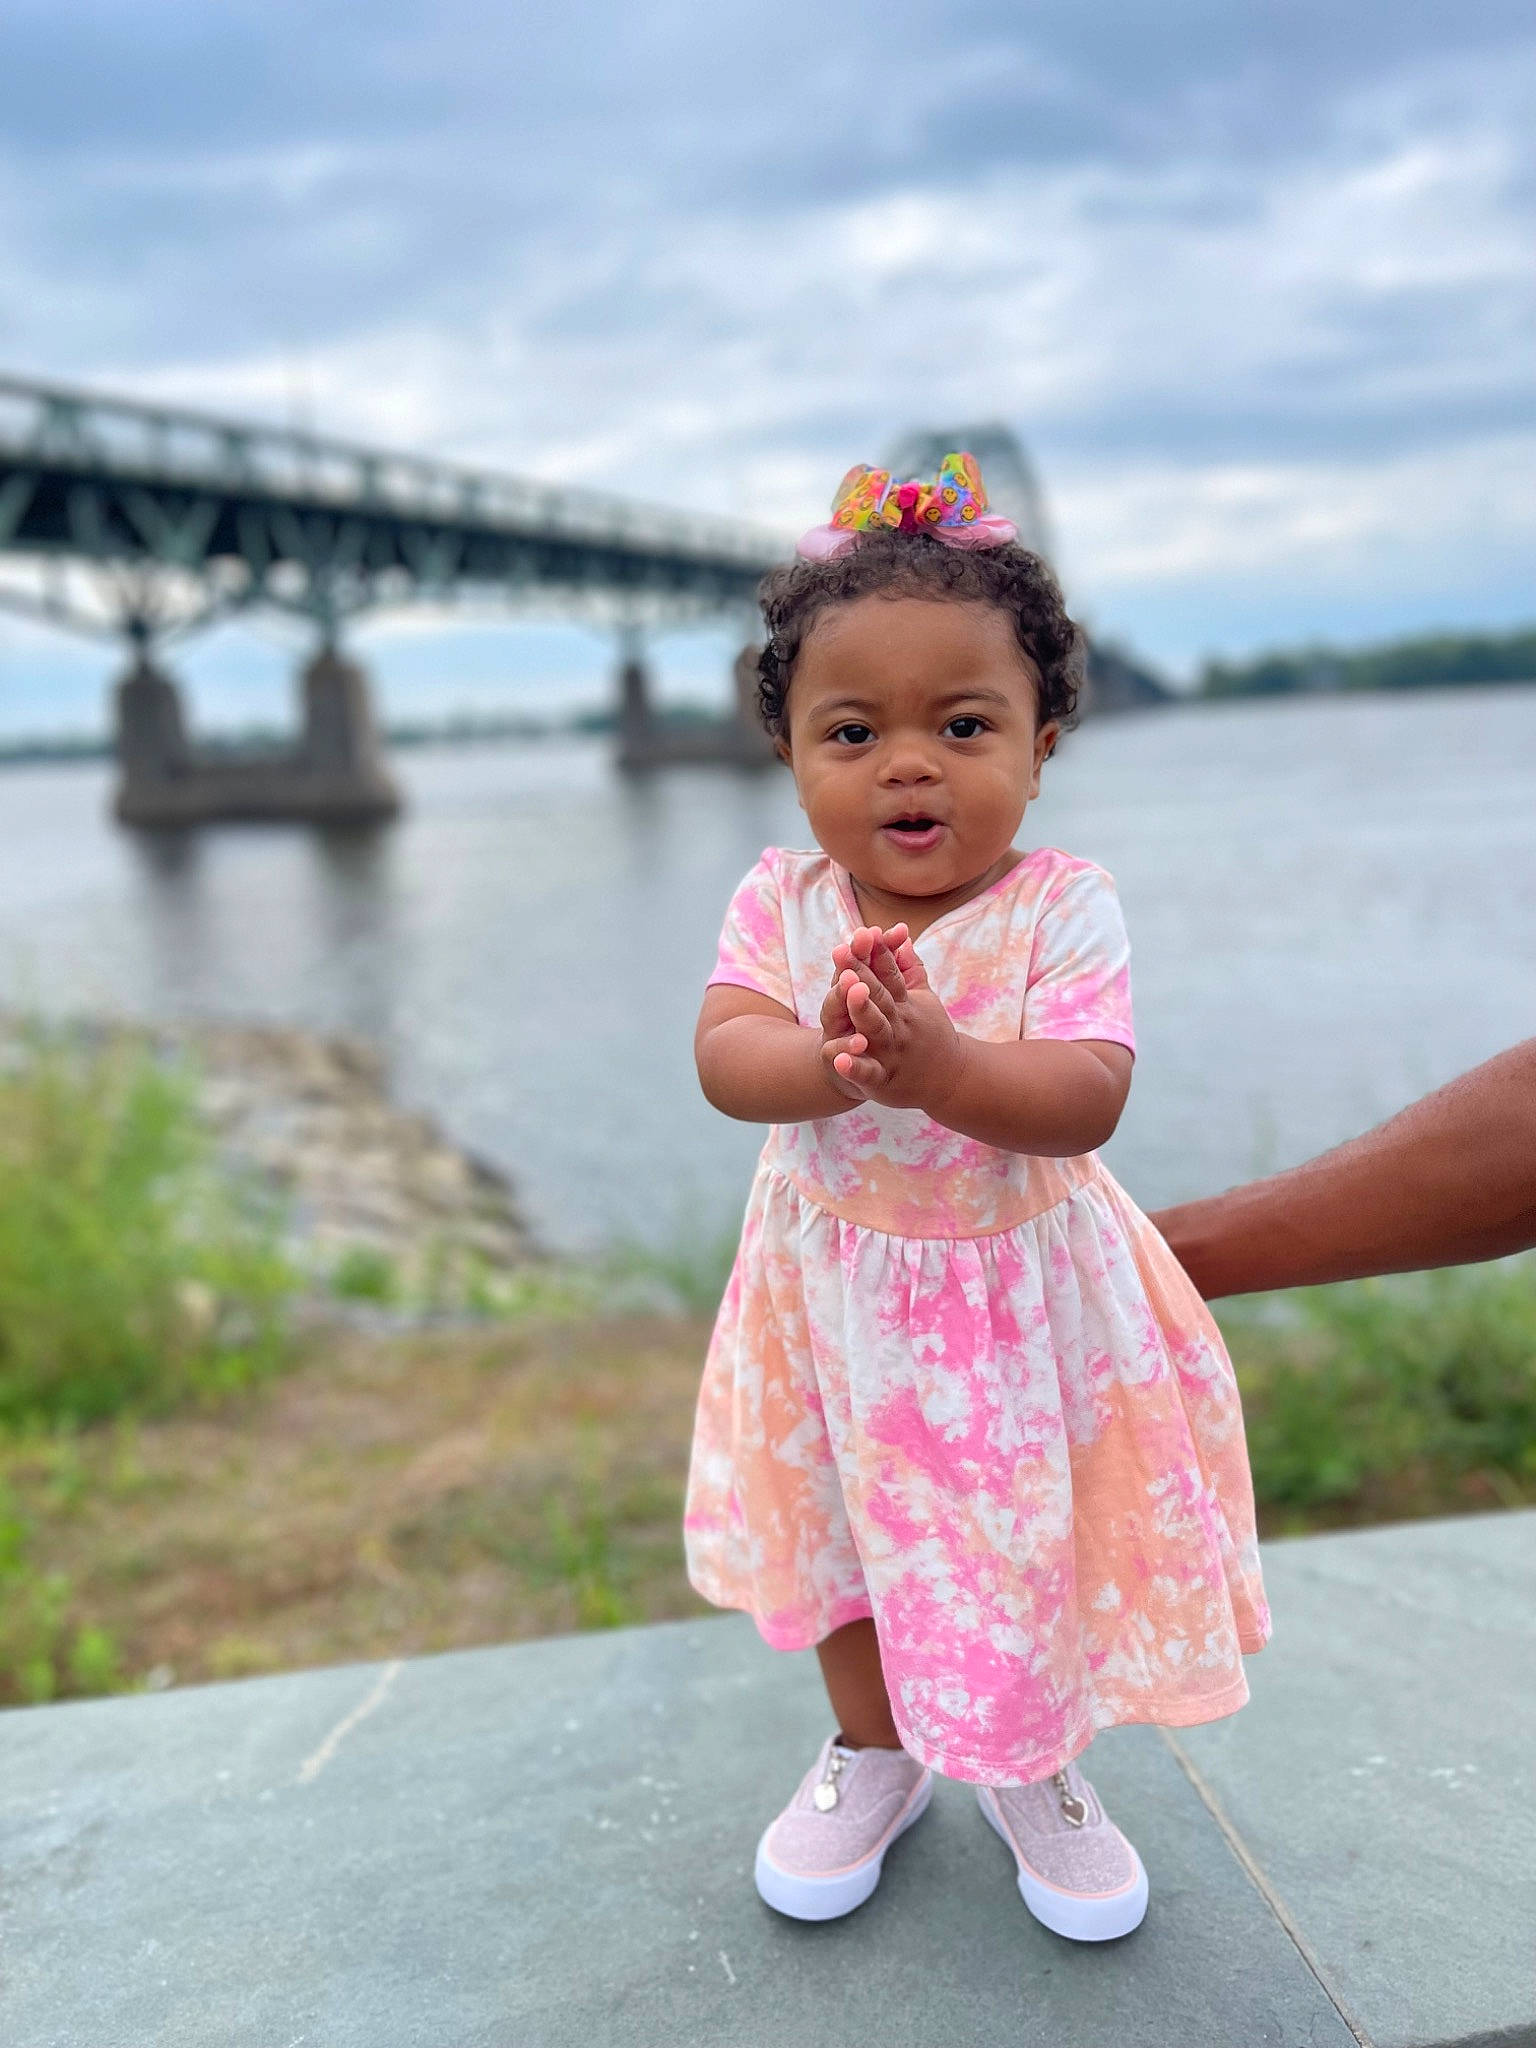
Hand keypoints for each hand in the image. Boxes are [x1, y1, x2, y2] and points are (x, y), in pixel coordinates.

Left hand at [819, 925, 964, 1109]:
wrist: (951, 1079)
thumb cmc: (930, 1033)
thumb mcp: (924, 998)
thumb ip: (909, 968)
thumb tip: (900, 935)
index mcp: (904, 1003)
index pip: (888, 972)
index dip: (875, 952)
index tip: (862, 931)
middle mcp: (898, 1024)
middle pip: (878, 994)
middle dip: (860, 973)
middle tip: (842, 951)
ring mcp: (891, 1051)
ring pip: (874, 1028)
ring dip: (861, 1010)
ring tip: (848, 992)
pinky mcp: (883, 1079)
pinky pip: (868, 1072)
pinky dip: (854, 1067)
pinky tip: (840, 1059)